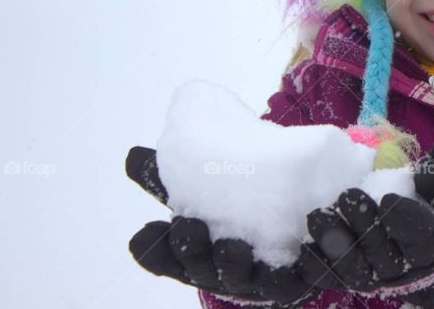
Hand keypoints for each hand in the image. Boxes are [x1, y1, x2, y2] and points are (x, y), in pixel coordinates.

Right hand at [125, 146, 317, 307]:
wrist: (294, 224)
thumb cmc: (236, 209)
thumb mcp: (204, 191)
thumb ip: (171, 176)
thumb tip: (133, 155)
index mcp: (198, 254)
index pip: (167, 259)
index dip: (155, 251)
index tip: (149, 231)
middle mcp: (225, 272)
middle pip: (203, 270)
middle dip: (192, 252)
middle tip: (189, 227)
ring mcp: (261, 277)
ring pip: (245, 278)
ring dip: (234, 263)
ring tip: (232, 244)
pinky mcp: (300, 275)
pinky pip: (299, 276)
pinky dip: (298, 262)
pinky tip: (296, 244)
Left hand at [298, 144, 433, 308]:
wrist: (421, 252)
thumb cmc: (431, 211)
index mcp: (430, 245)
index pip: (420, 238)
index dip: (405, 220)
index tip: (387, 199)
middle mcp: (402, 267)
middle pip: (382, 254)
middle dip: (363, 226)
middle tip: (346, 196)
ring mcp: (373, 274)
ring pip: (354, 268)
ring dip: (334, 244)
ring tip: (317, 217)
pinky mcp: (348, 277)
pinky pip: (331, 278)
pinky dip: (316, 266)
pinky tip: (303, 247)